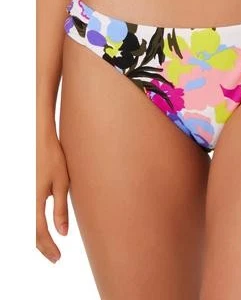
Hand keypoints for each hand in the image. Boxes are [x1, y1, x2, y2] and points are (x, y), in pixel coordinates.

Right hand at [36, 132, 69, 262]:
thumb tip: (62, 233)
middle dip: (42, 246)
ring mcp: (21, 196)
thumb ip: (60, 209)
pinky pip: (25, 214)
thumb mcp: (62, 183)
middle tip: (54, 257)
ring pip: (25, 225)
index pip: (38, 232)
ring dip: (36, 238)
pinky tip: (41, 228)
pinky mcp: (23, 191)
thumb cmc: (53, 159)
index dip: (48, 247)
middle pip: (28, 232)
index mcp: (33, 201)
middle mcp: (24, 201)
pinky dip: (32, 225)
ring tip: (49, 246)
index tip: (57, 257)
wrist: (39, 139)